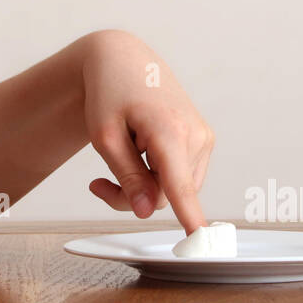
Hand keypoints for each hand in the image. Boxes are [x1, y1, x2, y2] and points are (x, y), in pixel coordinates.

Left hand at [81, 30, 213, 233]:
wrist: (125, 60)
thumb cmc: (110, 94)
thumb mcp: (105, 136)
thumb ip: (127, 177)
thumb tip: (147, 211)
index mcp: (169, 131)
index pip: (180, 185)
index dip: (189, 217)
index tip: (202, 241)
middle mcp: (195, 135)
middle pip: (167, 195)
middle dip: (133, 197)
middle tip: (97, 185)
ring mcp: (204, 138)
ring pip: (174, 190)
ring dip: (144, 187)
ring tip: (116, 162)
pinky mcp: (204, 141)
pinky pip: (181, 177)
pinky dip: (158, 176)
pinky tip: (139, 153)